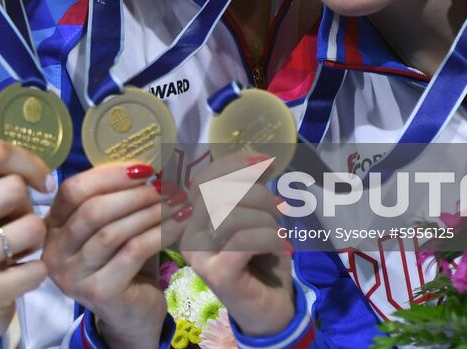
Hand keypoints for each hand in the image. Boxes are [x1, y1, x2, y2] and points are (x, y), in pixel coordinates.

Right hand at [0, 140, 52, 348]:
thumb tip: (43, 176)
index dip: (28, 162)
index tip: (41, 183)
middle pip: (15, 188)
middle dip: (29, 207)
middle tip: (19, 226)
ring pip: (33, 227)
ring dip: (37, 241)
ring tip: (19, 251)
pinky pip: (36, 269)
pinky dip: (37, 272)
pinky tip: (20, 276)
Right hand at [43, 162, 166, 347]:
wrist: (132, 316)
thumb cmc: (124, 263)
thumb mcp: (115, 226)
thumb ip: (120, 198)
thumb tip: (148, 162)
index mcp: (52, 228)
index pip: (73, 190)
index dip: (109, 174)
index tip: (144, 167)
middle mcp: (54, 253)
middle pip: (91, 210)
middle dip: (133, 193)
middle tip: (166, 185)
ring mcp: (73, 276)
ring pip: (112, 231)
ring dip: (149, 211)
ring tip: (176, 201)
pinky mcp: (99, 292)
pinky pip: (132, 251)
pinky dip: (159, 232)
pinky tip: (179, 223)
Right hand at [180, 162, 294, 337]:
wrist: (270, 310)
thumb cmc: (260, 261)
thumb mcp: (254, 218)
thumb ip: (246, 191)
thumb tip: (256, 157)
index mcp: (191, 219)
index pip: (203, 178)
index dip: (233, 164)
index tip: (263, 162)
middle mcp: (186, 236)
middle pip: (219, 192)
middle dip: (258, 194)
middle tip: (278, 212)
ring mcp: (199, 257)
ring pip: (233, 214)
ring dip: (268, 219)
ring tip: (278, 233)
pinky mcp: (217, 274)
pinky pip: (245, 239)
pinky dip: (270, 237)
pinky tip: (279, 247)